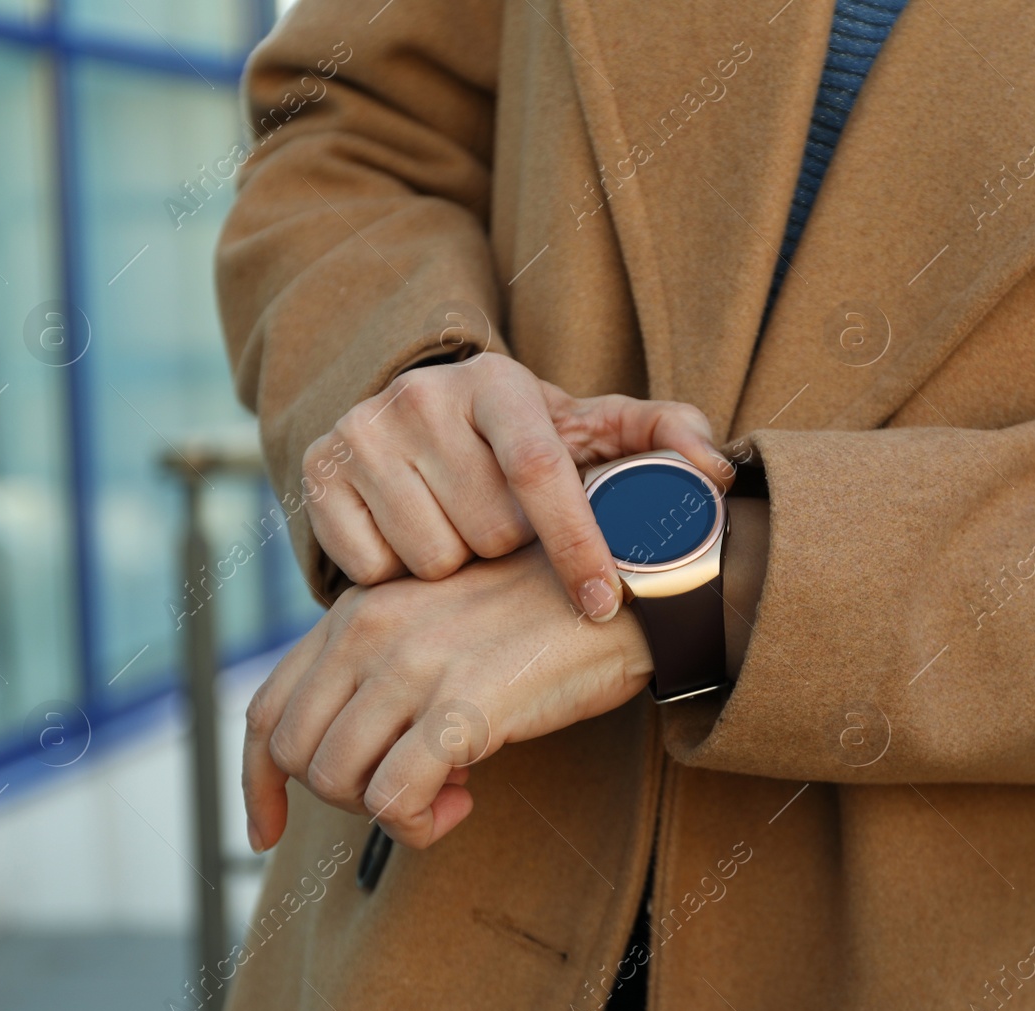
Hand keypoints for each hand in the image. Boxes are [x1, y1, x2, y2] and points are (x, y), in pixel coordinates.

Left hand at [242, 543, 653, 850]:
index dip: (257, 781)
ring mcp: (414, 664)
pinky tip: (464, 804)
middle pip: (296, 753)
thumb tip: (360, 755)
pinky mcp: (463, 705)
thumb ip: (387, 667)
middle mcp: (371, 629)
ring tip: (447, 796)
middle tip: (409, 792)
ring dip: (386, 812)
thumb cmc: (545, 614)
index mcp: (359, 609)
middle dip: (342, 798)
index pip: (266, 707)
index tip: (266, 829)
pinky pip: (396, 800)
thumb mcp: (442, 623)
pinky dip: (419, 824)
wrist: (629, 588)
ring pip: (338, 781)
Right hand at [303, 353, 730, 619]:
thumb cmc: (523, 440)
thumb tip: (719, 470)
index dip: (576, 544)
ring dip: (457, 566)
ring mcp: (360, 432)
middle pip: (488, 532)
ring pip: (431, 560)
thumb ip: (664, 437)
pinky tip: (412, 539)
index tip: (600, 603)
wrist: (415, 419)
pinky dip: (397, 574)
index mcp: (498, 383)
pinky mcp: (315, 475)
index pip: (541, 471)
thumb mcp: (590, 429)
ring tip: (460, 533)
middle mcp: (422, 396)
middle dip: (509, 550)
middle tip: (506, 531)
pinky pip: (370, 570)